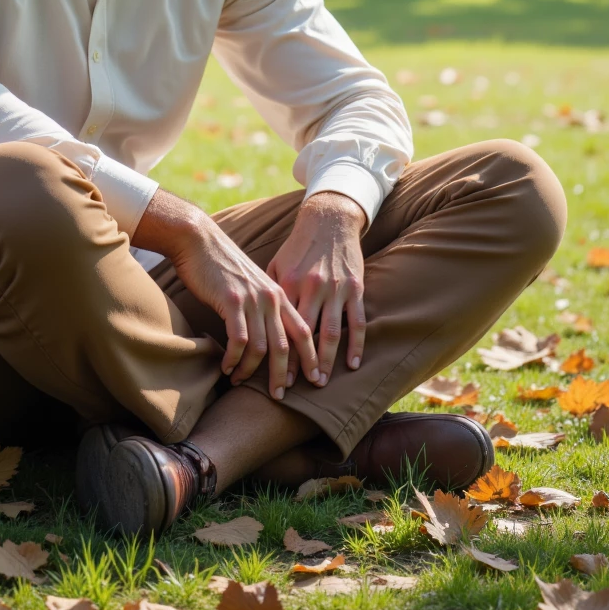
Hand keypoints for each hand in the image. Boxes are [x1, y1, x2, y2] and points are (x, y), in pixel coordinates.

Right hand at [167, 216, 318, 399]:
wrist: (199, 240)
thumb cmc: (222, 264)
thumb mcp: (252, 283)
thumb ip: (264, 304)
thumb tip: (269, 333)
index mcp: (279, 294)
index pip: (304, 331)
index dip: (311, 357)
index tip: (315, 379)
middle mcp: (271, 298)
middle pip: (287, 345)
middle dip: (285, 374)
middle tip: (280, 396)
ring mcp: (252, 299)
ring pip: (262, 347)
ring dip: (251, 370)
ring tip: (240, 382)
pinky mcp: (231, 301)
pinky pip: (239, 340)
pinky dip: (234, 359)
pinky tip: (226, 367)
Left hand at [267, 192, 365, 387]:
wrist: (329, 219)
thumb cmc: (299, 246)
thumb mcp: (277, 264)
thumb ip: (268, 292)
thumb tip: (252, 322)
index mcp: (288, 283)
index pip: (280, 326)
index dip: (274, 354)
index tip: (269, 375)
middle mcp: (311, 287)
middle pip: (304, 335)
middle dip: (297, 365)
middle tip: (291, 389)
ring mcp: (335, 288)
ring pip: (331, 332)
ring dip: (326, 361)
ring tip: (320, 383)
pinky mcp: (355, 287)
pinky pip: (356, 321)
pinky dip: (355, 344)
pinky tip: (352, 364)